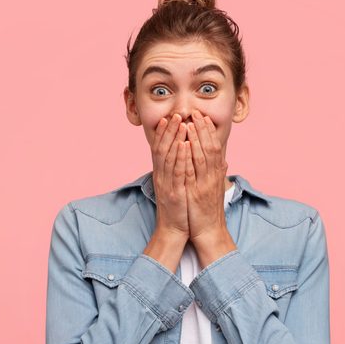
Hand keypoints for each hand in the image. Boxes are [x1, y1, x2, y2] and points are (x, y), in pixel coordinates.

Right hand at [150, 113, 189, 239]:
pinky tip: (184, 145)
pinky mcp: (174, 192)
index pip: (160, 148)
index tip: (169, 117)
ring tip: (180, 122)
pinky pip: (177, 172)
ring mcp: (166, 184)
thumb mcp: (176, 185)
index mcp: (161, 174)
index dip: (163, 132)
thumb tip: (184, 154)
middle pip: (162, 148)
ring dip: (174, 138)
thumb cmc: (178, 207)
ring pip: (168, 156)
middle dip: (169, 130)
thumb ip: (178, 170)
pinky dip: (180, 157)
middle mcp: (161, 176)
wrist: (173, 230)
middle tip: (175, 113)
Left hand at [184, 110, 236, 266]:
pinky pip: (193, 171)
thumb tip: (223, 159)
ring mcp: (205, 184)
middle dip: (202, 129)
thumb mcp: (215, 188)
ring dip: (196, 138)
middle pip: (210, 147)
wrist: (209, 231)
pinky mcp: (197, 193)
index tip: (202, 117)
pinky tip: (184, 146)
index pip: (215, 147)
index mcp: (216, 174)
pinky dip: (189, 157)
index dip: (209, 131)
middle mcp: (213, 176)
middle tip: (196, 113)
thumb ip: (218, 173)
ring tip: (189, 123)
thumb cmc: (209, 210)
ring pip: (202, 156)